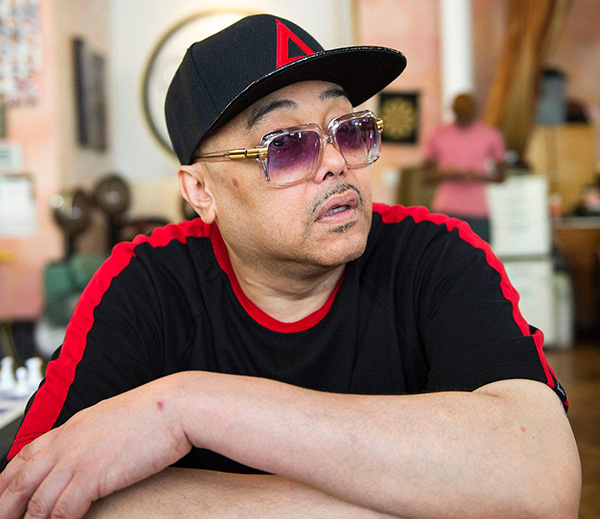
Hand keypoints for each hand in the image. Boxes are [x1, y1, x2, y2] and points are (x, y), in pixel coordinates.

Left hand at [0, 374, 191, 518]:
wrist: (176, 405)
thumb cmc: (155, 411)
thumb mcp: (113, 417)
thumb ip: (94, 434)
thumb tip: (90, 452)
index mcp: (72, 426)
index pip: (25, 456)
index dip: (7, 480)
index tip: (2, 496)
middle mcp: (68, 442)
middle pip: (20, 481)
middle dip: (5, 507)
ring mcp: (78, 459)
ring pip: (37, 502)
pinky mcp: (94, 475)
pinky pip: (63, 511)